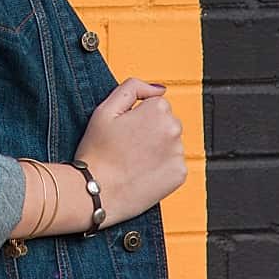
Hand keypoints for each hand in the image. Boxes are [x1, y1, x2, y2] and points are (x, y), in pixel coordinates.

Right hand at [76, 78, 185, 224]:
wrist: (98, 190)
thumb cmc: (98, 151)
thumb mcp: (105, 109)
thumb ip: (133, 88)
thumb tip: (160, 89)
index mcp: (157, 111)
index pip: (157, 104)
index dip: (138, 115)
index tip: (125, 129)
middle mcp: (173, 130)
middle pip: (167, 122)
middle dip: (151, 129)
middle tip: (127, 144)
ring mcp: (179, 154)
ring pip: (170, 142)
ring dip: (157, 148)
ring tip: (134, 159)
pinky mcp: (180, 175)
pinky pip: (173, 163)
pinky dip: (161, 166)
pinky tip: (143, 171)